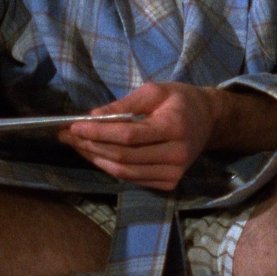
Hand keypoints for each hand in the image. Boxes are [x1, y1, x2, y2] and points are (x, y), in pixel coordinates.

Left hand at [59, 82, 225, 191]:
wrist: (209, 121)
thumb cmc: (180, 100)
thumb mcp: (155, 91)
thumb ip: (125, 105)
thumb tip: (93, 116)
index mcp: (175, 127)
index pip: (129, 135)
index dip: (99, 132)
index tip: (74, 125)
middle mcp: (177, 155)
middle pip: (123, 156)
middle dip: (91, 146)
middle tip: (68, 135)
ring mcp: (174, 173)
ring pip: (124, 172)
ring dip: (95, 159)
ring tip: (76, 145)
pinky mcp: (169, 183)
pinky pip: (131, 178)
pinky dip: (110, 167)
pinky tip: (96, 154)